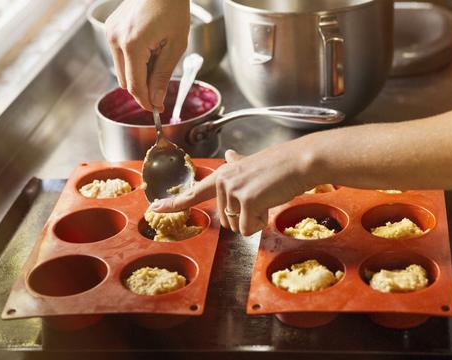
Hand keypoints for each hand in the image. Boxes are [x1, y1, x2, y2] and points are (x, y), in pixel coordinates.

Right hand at [105, 0, 189, 111]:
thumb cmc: (172, 8)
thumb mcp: (175, 45)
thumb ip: (163, 75)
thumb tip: (157, 100)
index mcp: (132, 45)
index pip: (135, 87)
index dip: (147, 102)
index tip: (157, 110)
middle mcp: (116, 40)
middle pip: (125, 82)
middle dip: (143, 89)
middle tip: (162, 87)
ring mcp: (110, 33)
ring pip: (121, 71)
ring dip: (138, 74)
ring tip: (158, 59)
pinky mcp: (110, 29)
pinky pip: (120, 56)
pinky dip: (133, 61)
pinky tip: (150, 50)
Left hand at [149, 143, 318, 235]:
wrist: (297, 162)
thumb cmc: (278, 166)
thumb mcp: (252, 164)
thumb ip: (237, 164)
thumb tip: (231, 154)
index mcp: (222, 175)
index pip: (193, 192)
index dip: (172, 203)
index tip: (154, 208)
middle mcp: (223, 182)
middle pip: (224, 220)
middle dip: (243, 218)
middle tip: (260, 200)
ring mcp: (233, 190)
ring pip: (236, 226)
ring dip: (253, 221)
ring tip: (266, 200)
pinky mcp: (246, 200)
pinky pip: (248, 228)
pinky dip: (260, 223)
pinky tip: (269, 204)